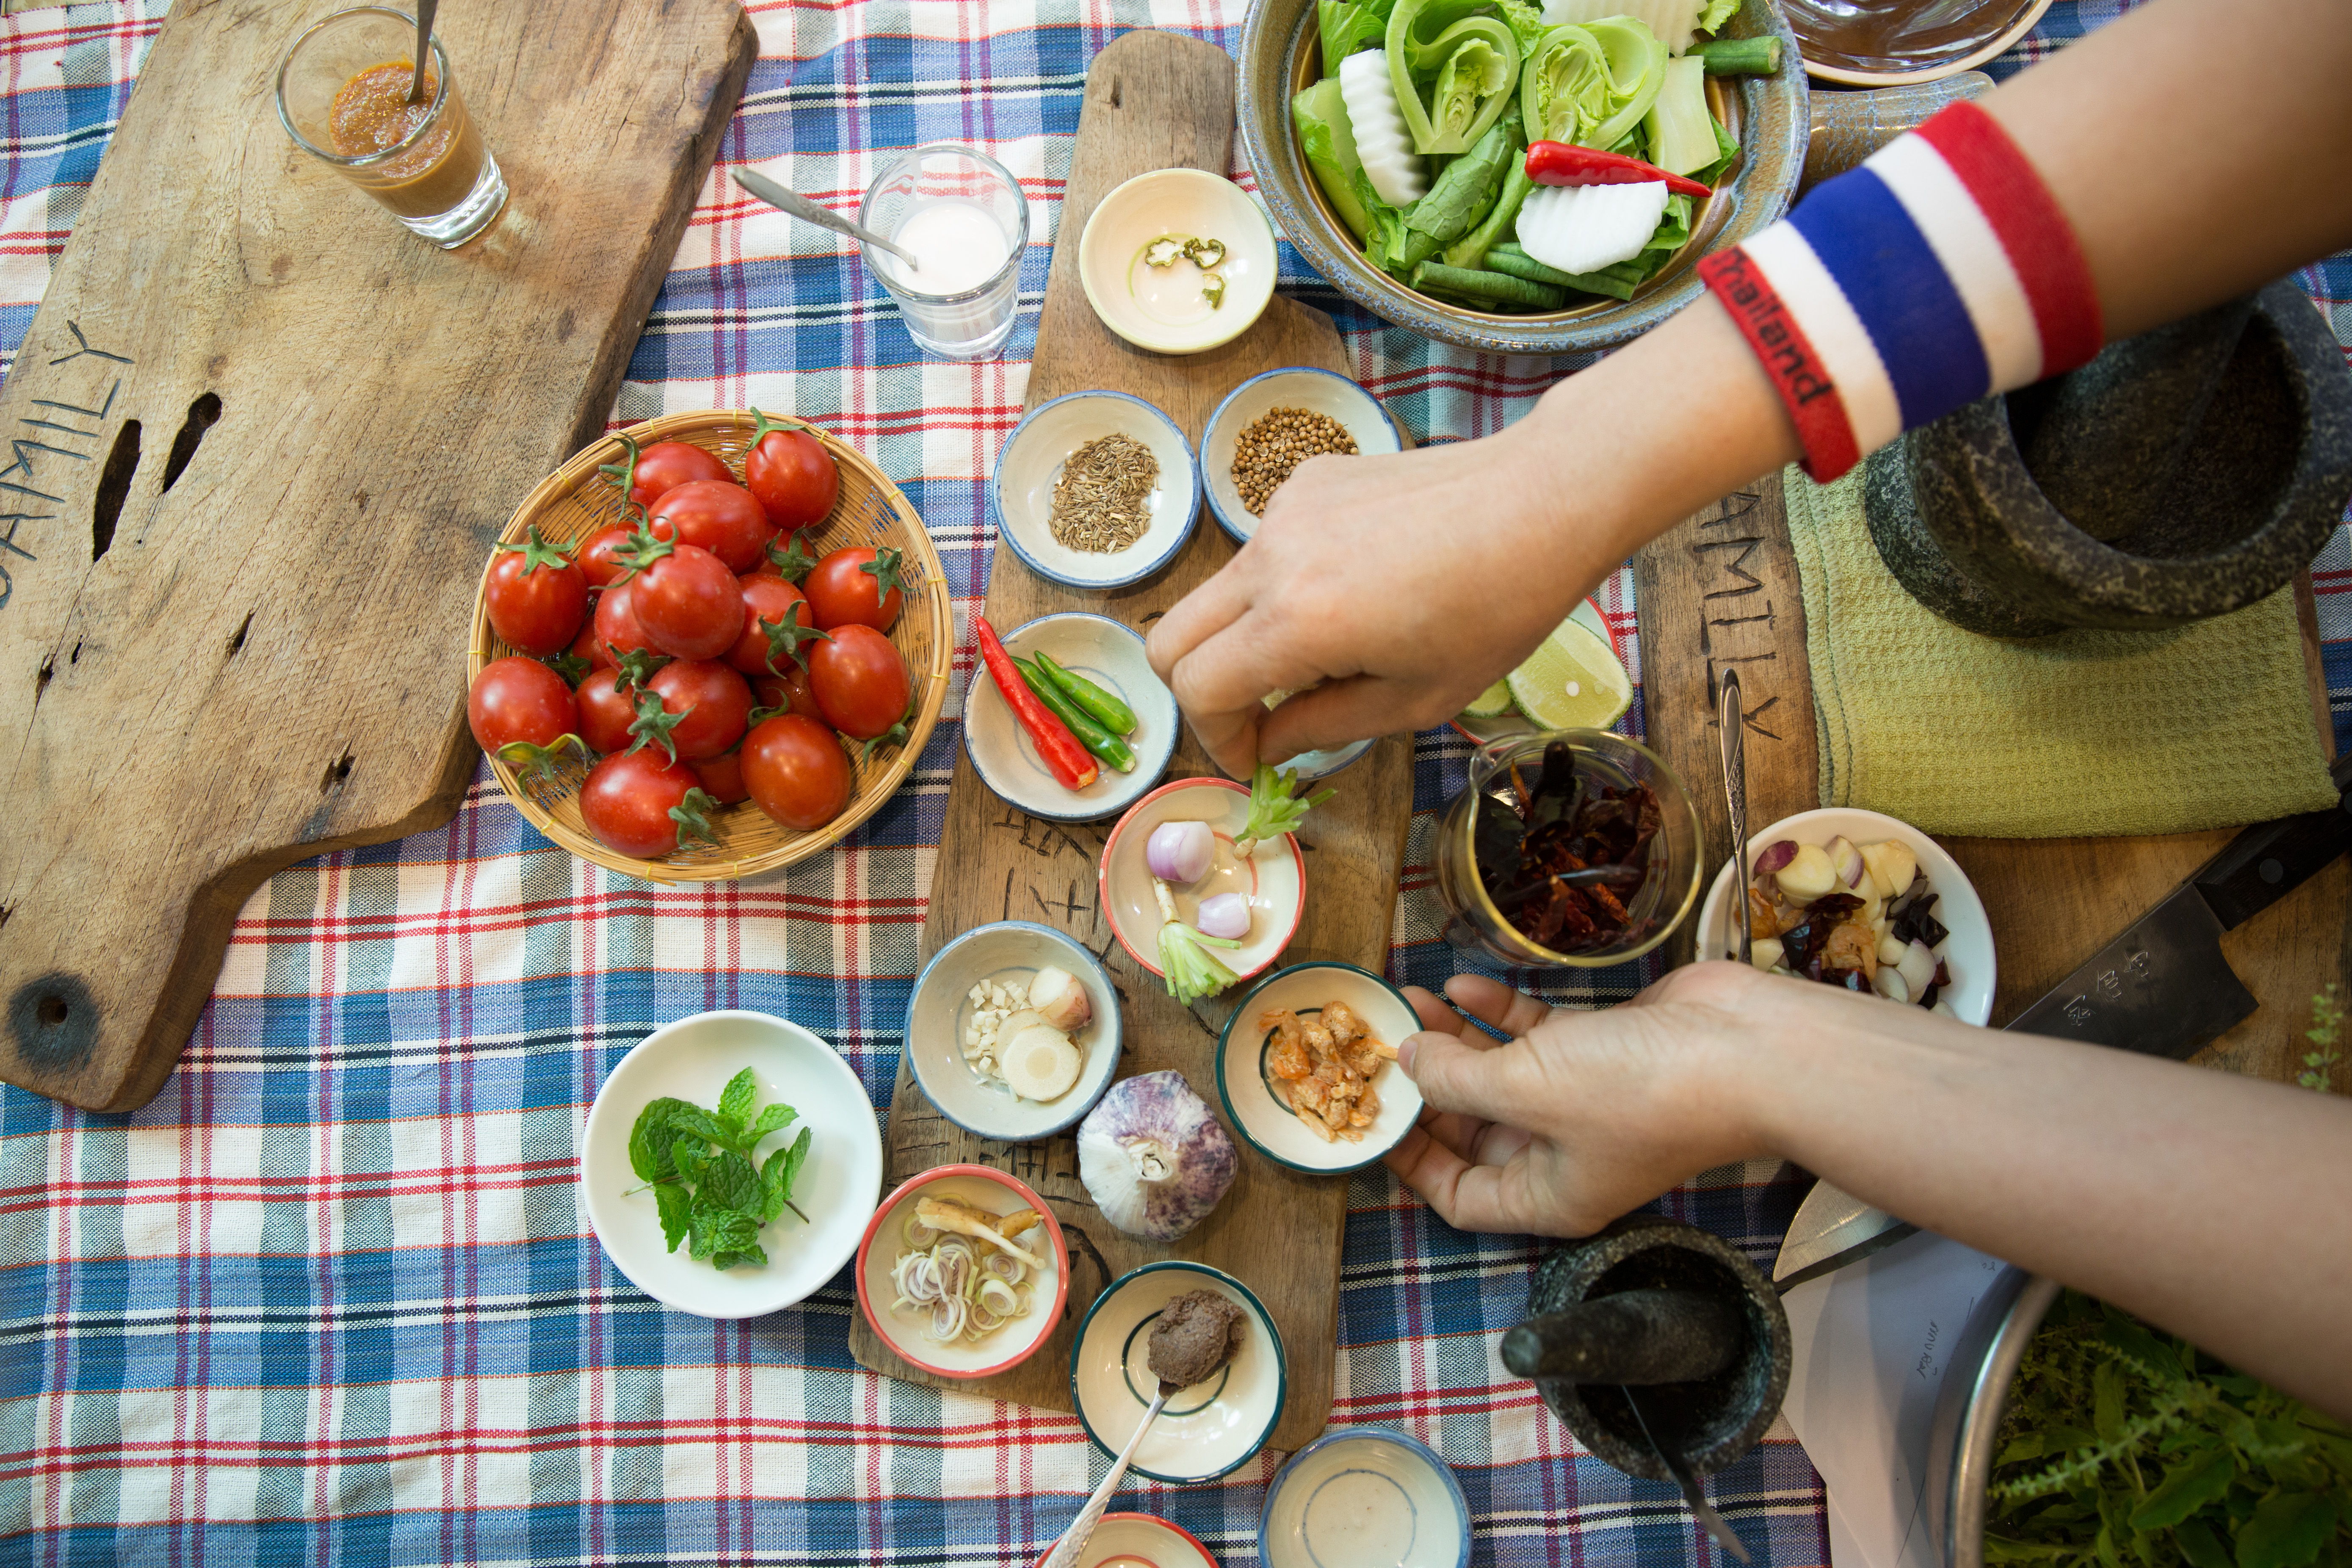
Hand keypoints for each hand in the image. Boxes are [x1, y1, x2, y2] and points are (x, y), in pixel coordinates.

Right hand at [1145, 418, 1598, 779]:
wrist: (1542, 499)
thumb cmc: (1496, 610)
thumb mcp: (1415, 699)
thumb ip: (1324, 726)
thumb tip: (1268, 745)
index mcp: (1297, 623)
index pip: (1198, 689)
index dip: (1216, 739)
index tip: (1255, 757)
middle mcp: (1271, 560)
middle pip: (1170, 639)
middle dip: (1201, 692)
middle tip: (1257, 716)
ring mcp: (1281, 512)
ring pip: (1219, 594)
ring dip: (1249, 636)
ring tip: (1331, 650)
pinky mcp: (1305, 482)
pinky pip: (1265, 551)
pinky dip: (1285, 586)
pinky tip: (1357, 587)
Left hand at [1383, 964, 1768, 1235]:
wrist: (1749, 1052)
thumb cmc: (1643, 1093)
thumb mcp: (1526, 1090)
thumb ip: (1457, 1078)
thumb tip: (1409, 1063)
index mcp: (1545, 1197)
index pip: (1459, 1198)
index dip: (1413, 1162)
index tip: (1373, 1116)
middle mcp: (1562, 1157)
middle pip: (1473, 1130)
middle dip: (1428, 1085)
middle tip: (1386, 1039)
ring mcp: (1584, 1103)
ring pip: (1499, 1075)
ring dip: (1455, 1039)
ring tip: (1414, 999)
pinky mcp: (1603, 1052)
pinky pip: (1534, 1037)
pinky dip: (1498, 1014)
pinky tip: (1463, 985)